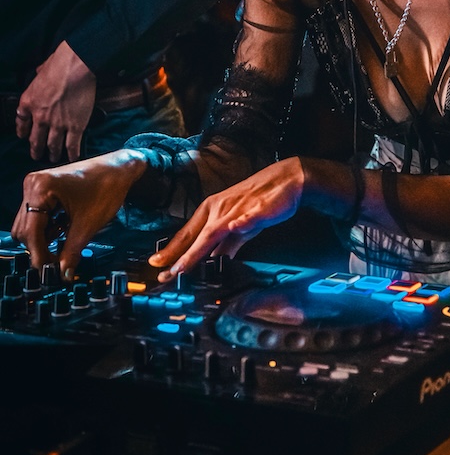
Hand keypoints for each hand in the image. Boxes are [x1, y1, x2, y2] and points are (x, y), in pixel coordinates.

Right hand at [11, 149, 147, 278]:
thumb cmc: (108, 186)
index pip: (30, 231)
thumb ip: (71, 252)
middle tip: (58, 263)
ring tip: (64, 246)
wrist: (120, 168)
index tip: (49, 271)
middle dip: (40, 248)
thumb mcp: (88, 224)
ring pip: (29, 225)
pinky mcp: (43, 190)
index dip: (39, 255)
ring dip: (44, 239)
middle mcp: (34, 185)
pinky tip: (63, 231)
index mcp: (41, 188)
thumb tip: (62, 274)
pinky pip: (36, 217)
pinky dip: (48, 228)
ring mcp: (37, 186)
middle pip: (24, 230)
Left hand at [15, 41, 96, 161]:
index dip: (22, 131)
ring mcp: (58, 124)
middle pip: (36, 140)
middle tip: (37, 155)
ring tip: (54, 158)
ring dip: (53, 154)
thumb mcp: (41, 69)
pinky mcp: (75, 126)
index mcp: (29, 102)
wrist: (75, 68)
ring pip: (53, 145)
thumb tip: (40, 70)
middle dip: (36, 150)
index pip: (21, 122)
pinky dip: (72, 154)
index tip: (24, 136)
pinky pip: (72, 145)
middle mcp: (41, 117)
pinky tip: (73, 158)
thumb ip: (39, 75)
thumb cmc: (60, 64)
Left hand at [148, 157, 304, 280]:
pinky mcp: (258, 209)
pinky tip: (235, 227)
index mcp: (213, 211)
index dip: (172, 252)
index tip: (158, 268)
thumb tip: (212, 264)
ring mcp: (237, 209)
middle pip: (196, 236)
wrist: (286, 180)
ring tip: (185, 265)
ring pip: (215, 231)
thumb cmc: (260, 202)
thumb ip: (226, 246)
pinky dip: (241, 223)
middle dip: (178, 257)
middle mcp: (220, 210)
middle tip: (163, 274)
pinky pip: (248, 217)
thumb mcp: (240, 227)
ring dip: (198, 249)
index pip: (188, 235)